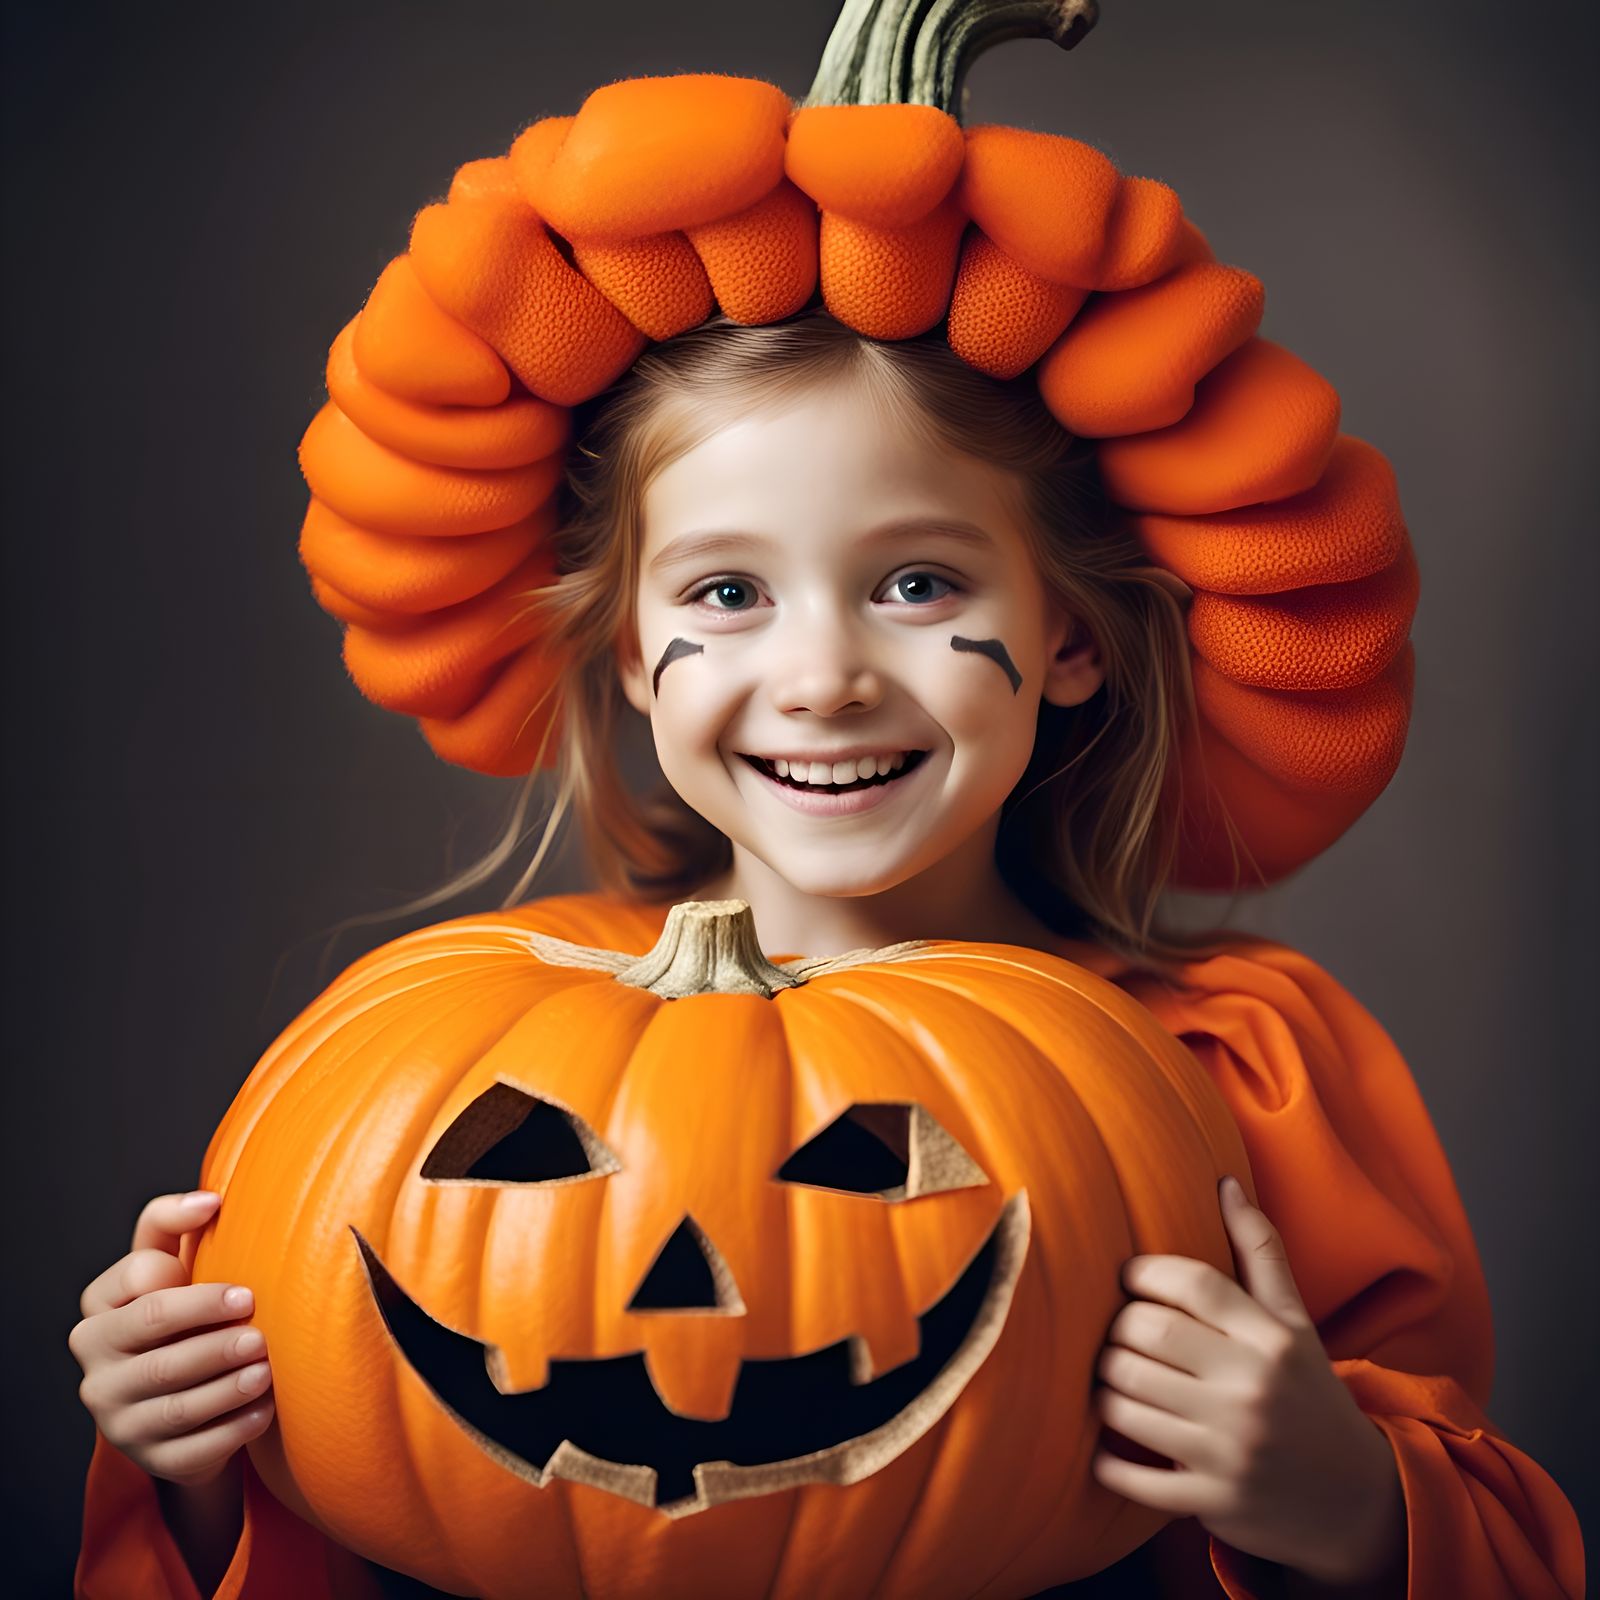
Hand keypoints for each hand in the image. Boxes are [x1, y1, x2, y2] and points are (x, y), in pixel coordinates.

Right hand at [68, 1190, 274, 1486]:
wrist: (185, 1398)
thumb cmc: (183, 1313)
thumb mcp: (170, 1263)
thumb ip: (171, 1224)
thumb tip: (210, 1199)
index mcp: (101, 1311)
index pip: (138, 1290)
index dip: (194, 1292)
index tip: (245, 1293)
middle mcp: (97, 1366)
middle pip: (156, 1351)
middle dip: (212, 1341)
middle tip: (259, 1334)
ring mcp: (118, 1418)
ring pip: (174, 1404)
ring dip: (225, 1387)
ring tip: (265, 1372)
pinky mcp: (149, 1459)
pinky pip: (190, 1450)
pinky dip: (230, 1430)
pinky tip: (262, 1410)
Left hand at [1090, 1177, 1404, 1587]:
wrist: (1355, 1500)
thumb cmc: (1309, 1393)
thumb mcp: (1295, 1323)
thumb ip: (1260, 1251)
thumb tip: (1225, 1181)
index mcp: (1271, 1340)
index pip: (1190, 1284)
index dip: (1143, 1273)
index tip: (1127, 1278)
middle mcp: (1252, 1390)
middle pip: (1146, 1336)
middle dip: (1115, 1331)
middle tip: (1113, 1333)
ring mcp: (1231, 1449)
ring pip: (1126, 1399)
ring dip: (1103, 1389)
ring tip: (1109, 1379)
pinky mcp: (1214, 1500)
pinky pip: (1136, 1477)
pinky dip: (1107, 1463)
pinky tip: (1103, 1449)